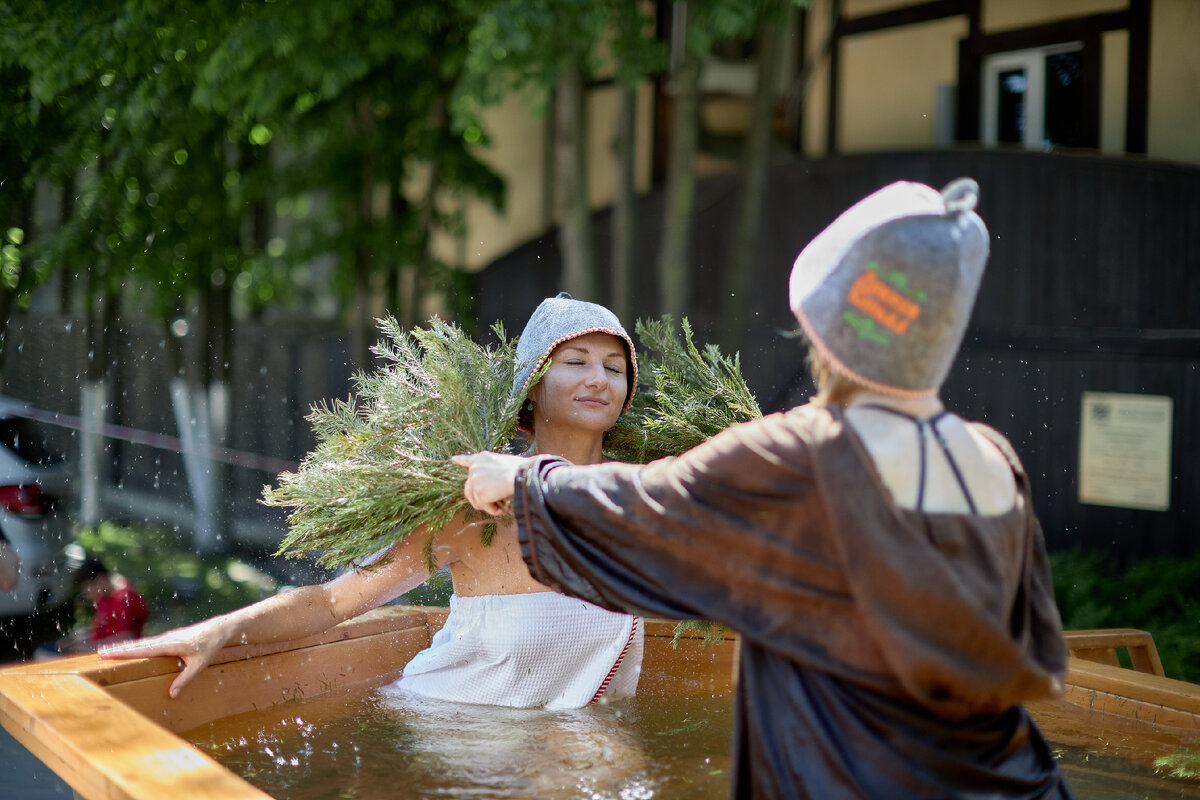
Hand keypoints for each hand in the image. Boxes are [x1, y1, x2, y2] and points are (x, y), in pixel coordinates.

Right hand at [99, 617, 233, 698]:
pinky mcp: (170, 638)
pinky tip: (131, 650)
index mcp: (171, 644)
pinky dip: (137, 646)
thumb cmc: (210, 646)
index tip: (107, 653)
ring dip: (127, 647)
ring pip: (143, 643)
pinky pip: (150, 643)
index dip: (124, 652)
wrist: (219, 628)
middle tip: (99, 653)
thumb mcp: (200, 664)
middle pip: (139, 645)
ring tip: (109, 651)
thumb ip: (185, 679)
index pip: (143, 649)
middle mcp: (166, 639)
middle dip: (119, 649)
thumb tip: (171, 695)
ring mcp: (167, 637)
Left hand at [451, 452, 522, 515]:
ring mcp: (475, 479)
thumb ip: (494, 472)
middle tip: (494, 503)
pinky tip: (501, 508)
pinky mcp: (478, 492)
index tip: (453, 459)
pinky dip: (493, 510)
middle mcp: (475, 467)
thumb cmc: (522, 470)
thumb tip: (493, 485)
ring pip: (476, 500)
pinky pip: (484, 506)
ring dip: (488, 505)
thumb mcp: (505, 464)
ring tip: (500, 506)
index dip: (460, 460)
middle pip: (469, 489)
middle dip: (480, 499)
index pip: (468, 459)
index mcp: (482, 458)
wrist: (523, 476)